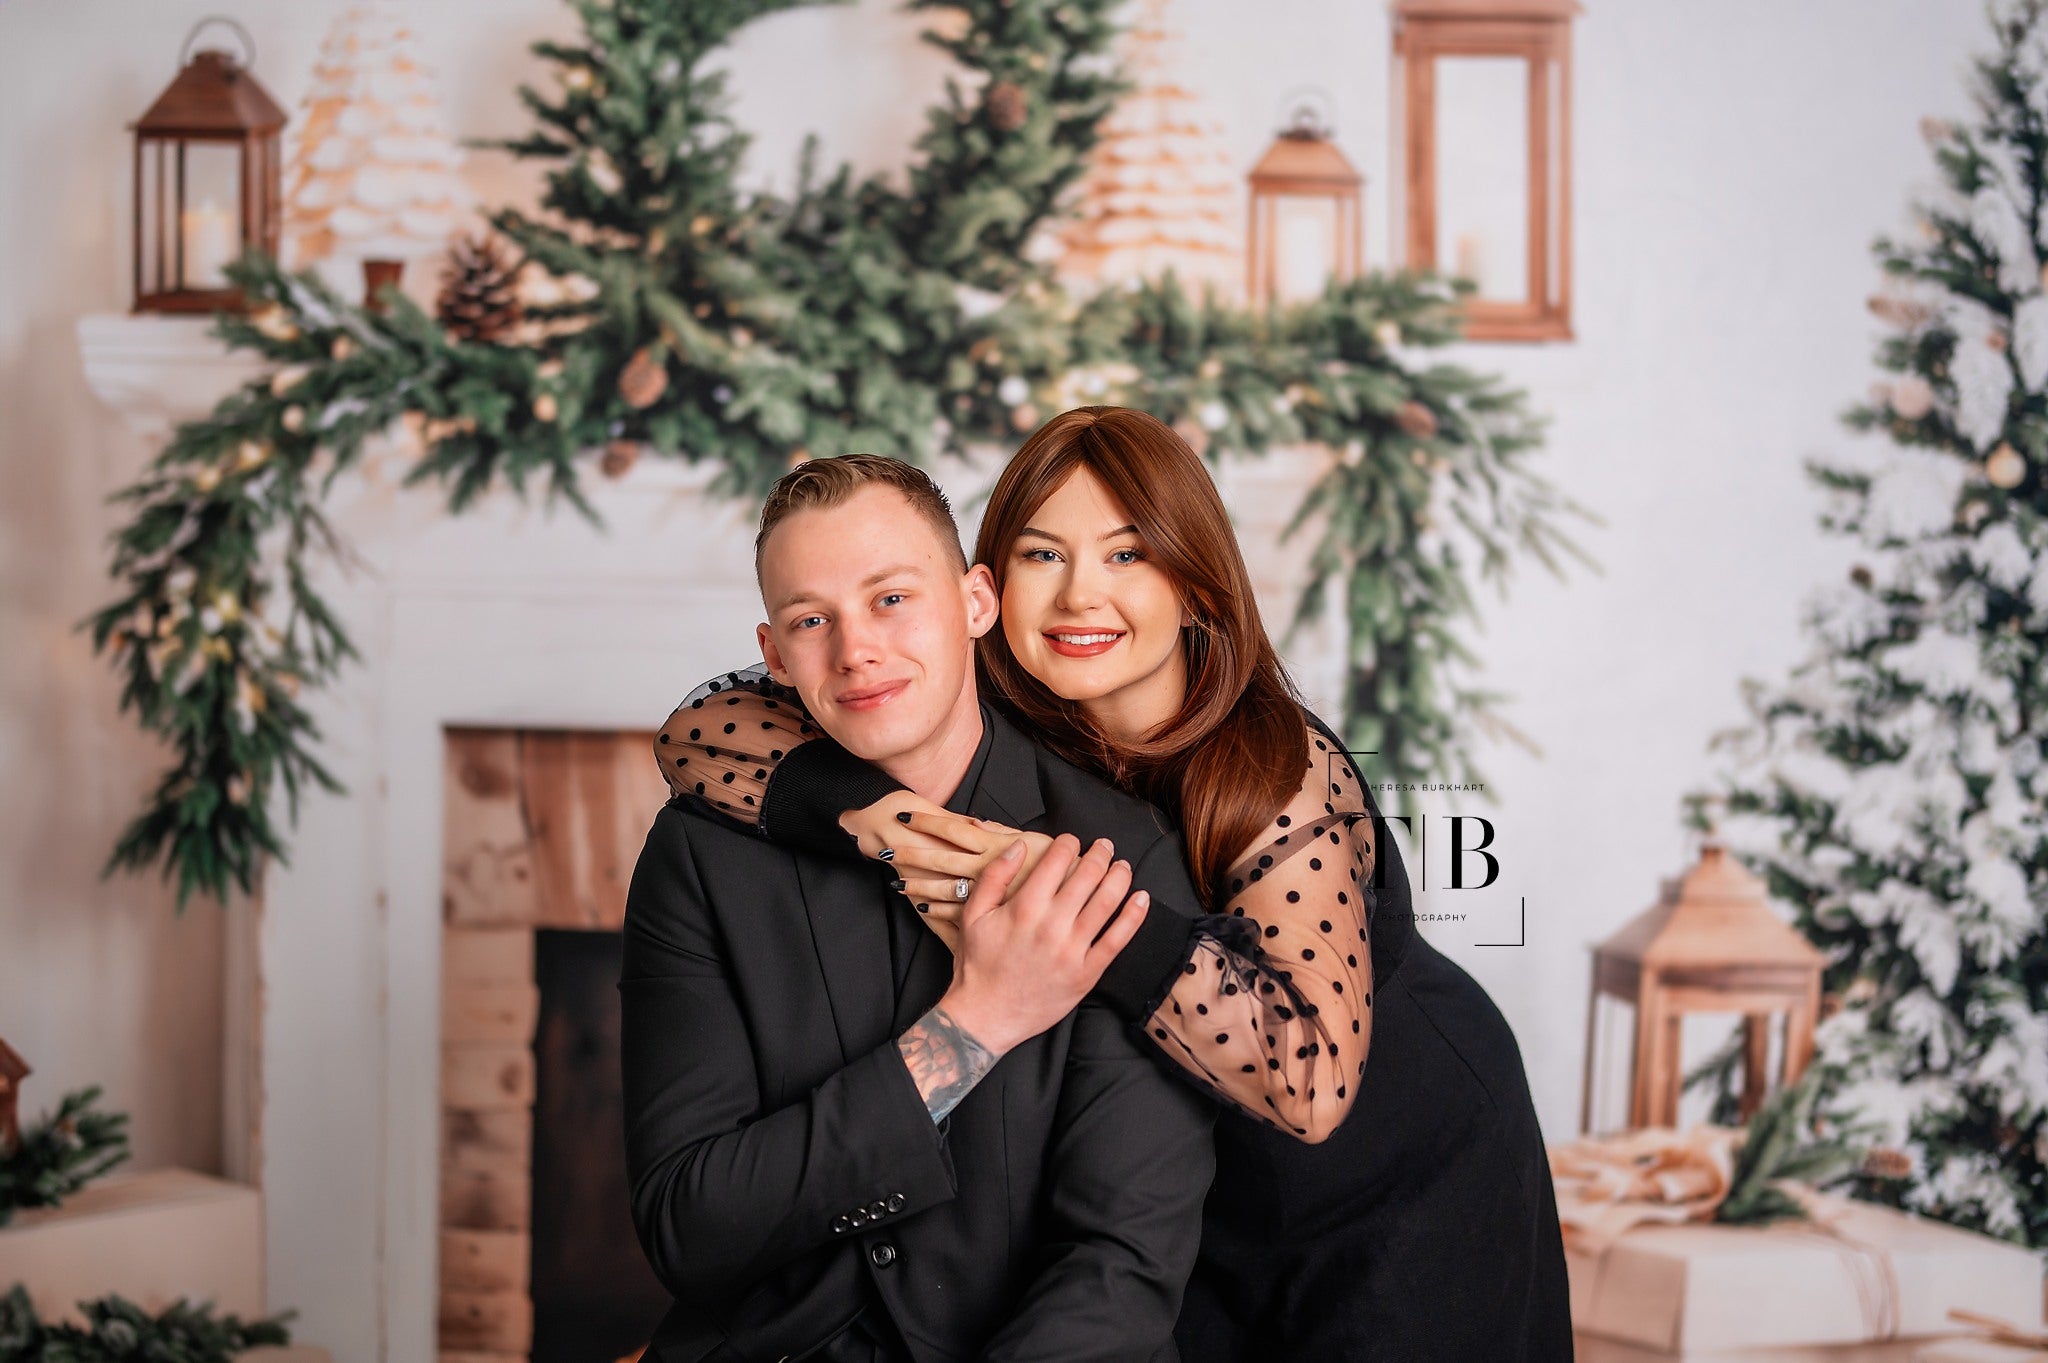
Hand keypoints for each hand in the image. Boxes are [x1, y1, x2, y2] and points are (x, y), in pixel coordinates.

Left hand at [892, 811, 1053, 907]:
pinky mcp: (991, 918)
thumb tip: (974, 821)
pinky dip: (938, 915)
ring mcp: (986, 897)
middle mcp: (985, 870)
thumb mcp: (1034, 842)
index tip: (904, 815)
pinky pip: (957, 916)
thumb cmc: (1061, 867)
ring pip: (943, 890)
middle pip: (939, 859)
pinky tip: (923, 913)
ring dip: (919, 886)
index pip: (952, 829)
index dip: (927, 822)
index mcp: (994, 846)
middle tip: (882, 849)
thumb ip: (1001, 832)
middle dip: (910, 854)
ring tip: (897, 885)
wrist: (1081, 903)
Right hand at [935, 834, 1149, 1056]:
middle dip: (1099, 854)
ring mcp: (1072, 950)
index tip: (1072, 840)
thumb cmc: (978, 966)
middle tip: (1105, 846)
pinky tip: (1141, 899)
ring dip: (1119, 878)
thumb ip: (995, 876)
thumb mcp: (973, 915)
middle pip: (1087, 877)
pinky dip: (1133, 917)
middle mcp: (1052, 925)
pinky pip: (1117, 940)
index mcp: (1024, 907)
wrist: (985, 1016)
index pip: (1056, 861)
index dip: (1068, 844)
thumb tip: (1019, 846)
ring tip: (1123, 866)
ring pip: (1106, 903)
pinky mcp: (1086, 973)